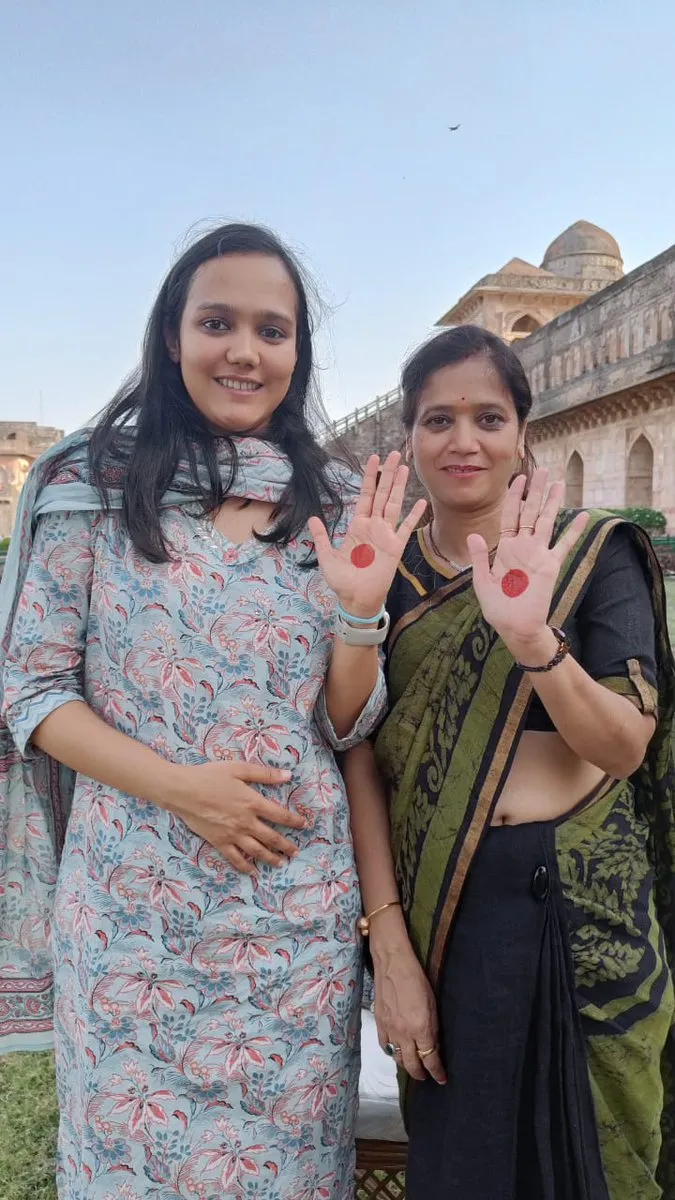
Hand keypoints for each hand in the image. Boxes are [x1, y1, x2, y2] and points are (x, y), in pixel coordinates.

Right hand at [164, 761, 305, 874]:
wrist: (183, 791)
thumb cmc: (210, 776)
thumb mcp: (239, 769)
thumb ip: (264, 774)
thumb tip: (288, 775)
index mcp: (253, 803)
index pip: (280, 815)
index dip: (294, 821)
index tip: (304, 825)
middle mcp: (246, 822)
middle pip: (272, 837)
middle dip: (286, 846)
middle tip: (296, 852)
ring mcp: (233, 834)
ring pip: (257, 851)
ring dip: (271, 858)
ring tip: (281, 863)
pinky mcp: (219, 842)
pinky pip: (235, 858)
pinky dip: (245, 866)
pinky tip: (252, 871)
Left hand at [308, 452, 426, 617]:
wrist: (357, 600)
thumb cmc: (342, 581)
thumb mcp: (326, 557)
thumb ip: (321, 537)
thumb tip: (313, 518)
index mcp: (358, 526)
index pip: (365, 495)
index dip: (369, 477)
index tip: (374, 459)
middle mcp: (373, 526)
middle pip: (382, 494)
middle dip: (388, 474)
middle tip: (395, 453)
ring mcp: (386, 535)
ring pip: (394, 505)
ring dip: (399, 486)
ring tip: (405, 467)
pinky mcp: (396, 547)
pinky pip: (406, 528)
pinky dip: (413, 515)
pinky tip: (421, 501)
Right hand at [373, 944, 445, 1083]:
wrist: (392, 963)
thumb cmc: (416, 978)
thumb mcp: (432, 1003)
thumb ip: (433, 1028)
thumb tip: (433, 1045)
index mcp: (421, 1028)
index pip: (430, 1059)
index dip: (437, 1072)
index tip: (441, 1078)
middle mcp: (404, 1033)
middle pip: (412, 1065)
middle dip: (421, 1074)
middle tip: (427, 1077)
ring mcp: (390, 1029)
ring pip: (397, 1058)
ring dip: (406, 1065)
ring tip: (413, 1066)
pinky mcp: (379, 1023)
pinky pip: (384, 1045)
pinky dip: (391, 1052)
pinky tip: (396, 1051)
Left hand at [466, 468, 588, 653]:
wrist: (515, 628)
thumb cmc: (498, 608)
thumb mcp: (482, 581)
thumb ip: (479, 557)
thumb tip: (473, 534)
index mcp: (506, 548)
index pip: (510, 515)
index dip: (513, 497)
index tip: (517, 478)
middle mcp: (524, 547)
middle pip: (530, 512)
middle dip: (536, 491)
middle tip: (542, 469)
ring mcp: (538, 554)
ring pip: (547, 522)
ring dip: (553, 502)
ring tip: (559, 482)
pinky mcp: (550, 566)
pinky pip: (564, 545)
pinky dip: (573, 531)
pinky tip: (583, 516)